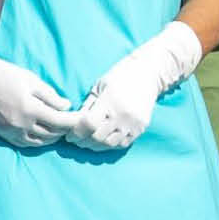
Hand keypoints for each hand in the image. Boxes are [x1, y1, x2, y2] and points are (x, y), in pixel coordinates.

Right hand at [0, 55, 80, 148]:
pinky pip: (25, 144)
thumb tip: (67, 107)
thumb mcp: (33, 82)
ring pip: (39, 142)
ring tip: (59, 129)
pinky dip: (37, 141)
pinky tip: (43, 134)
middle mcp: (22, 125)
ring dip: (52, 137)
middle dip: (65, 129)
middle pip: (52, 134)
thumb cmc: (8, 76)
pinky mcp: (3, 134)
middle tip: (72, 123)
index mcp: (31, 110)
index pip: (60, 122)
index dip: (74, 122)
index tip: (82, 119)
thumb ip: (52, 97)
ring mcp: (11, 131)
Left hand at [69, 21, 203, 150]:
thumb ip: (87, 107)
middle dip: (82, 141)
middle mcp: (123, 114)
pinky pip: (122, 144)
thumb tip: (73, 125)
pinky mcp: (141, 128)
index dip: (75, 133)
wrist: (149, 74)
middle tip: (76, 139)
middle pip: (97, 138)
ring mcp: (134, 123)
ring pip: (109, 144)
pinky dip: (110, 144)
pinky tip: (104, 139)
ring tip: (89, 140)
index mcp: (110, 101)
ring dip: (95, 145)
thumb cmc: (120, 76)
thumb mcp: (99, 87)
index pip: (88, 125)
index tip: (69, 134)